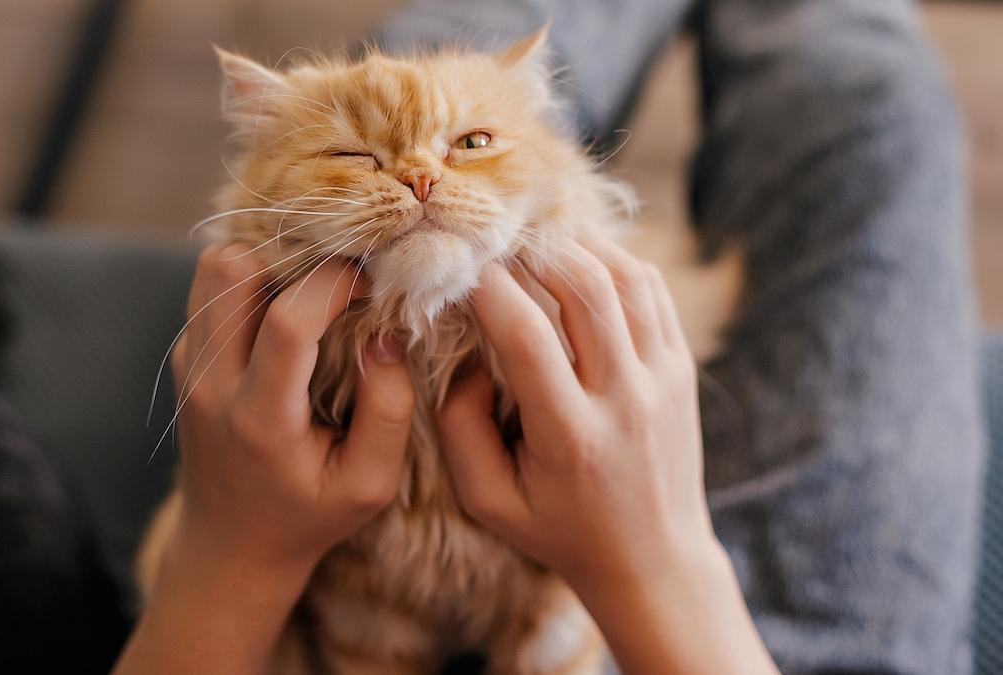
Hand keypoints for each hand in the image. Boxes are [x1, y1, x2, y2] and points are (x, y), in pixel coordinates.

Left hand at [113, 246, 414, 674]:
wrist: (231, 546)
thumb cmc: (309, 515)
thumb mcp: (369, 484)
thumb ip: (387, 410)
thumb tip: (385, 336)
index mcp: (261, 419)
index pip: (286, 322)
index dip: (335, 283)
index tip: (373, 280)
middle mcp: (212, 385)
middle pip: (230, 270)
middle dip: (292, 255)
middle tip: (335, 272)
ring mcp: (190, 367)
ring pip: (212, 268)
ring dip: (267, 260)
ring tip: (310, 283)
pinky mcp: (186, 358)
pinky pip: (210, 289)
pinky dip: (251, 280)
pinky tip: (285, 305)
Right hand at [439, 231, 712, 587]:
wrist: (654, 558)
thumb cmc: (559, 529)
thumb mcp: (488, 500)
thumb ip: (460, 426)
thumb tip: (466, 355)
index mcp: (571, 437)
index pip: (526, 336)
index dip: (486, 287)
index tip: (457, 262)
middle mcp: (625, 400)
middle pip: (585, 289)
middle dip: (532, 248)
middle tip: (495, 232)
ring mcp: (663, 379)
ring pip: (626, 278)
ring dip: (576, 243)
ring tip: (534, 233)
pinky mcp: (683, 368)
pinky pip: (652, 290)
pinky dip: (614, 258)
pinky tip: (579, 253)